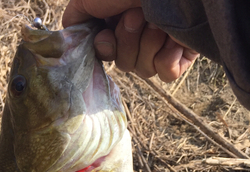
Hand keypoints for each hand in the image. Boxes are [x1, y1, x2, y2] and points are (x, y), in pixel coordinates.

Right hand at [62, 0, 198, 82]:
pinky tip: (173, 38)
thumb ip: (75, 18)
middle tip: (137, 16)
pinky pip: (167, 74)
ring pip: (144, 70)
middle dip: (128, 42)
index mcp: (121, 21)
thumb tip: (70, 37)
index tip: (107, 32)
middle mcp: (141, 33)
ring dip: (148, 45)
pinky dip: (167, 58)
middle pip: (124, 64)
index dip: (106, 47)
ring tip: (158, 22)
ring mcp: (162, 45)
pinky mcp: (183, 54)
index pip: (107, 53)